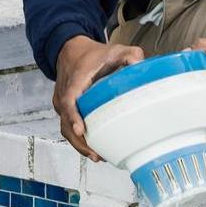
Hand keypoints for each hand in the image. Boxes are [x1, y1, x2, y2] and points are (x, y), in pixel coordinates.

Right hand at [52, 35, 145, 161]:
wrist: (70, 50)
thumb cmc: (90, 53)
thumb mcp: (113, 50)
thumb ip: (129, 55)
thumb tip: (142, 66)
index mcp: (74, 82)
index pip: (69, 102)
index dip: (73, 117)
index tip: (81, 130)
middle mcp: (64, 95)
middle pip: (66, 123)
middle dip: (79, 141)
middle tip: (96, 154)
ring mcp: (63, 104)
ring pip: (66, 129)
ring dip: (79, 145)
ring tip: (97, 156)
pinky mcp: (65, 110)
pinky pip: (69, 127)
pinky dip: (79, 140)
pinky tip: (92, 149)